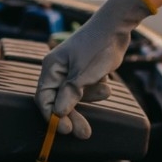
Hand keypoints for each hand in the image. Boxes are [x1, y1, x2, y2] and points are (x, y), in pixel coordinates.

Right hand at [37, 0, 154, 138]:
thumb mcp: (84, 73)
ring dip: (91, 98)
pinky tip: (106, 80)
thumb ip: (70, 94)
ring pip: (76, 97)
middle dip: (73, 116)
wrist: (117, 28)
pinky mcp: (86, 73)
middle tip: (83, 133)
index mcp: (52, 67)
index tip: (64, 129)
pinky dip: (97, 89)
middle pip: (60, 101)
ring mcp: (73, 72)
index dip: (52, 116)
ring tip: (106, 90)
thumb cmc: (97, 46)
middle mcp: (59, 71)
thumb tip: (58, 113)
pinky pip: (88, 90)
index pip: (44, 98)